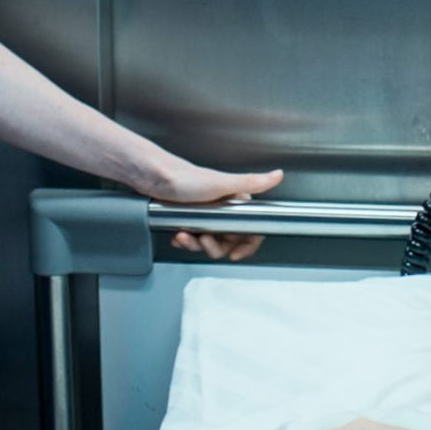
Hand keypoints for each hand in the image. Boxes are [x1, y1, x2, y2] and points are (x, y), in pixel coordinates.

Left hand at [146, 163, 283, 260]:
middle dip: (214, 246)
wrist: (153, 177)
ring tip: (185, 236)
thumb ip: (252, 183)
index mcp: (234, 200)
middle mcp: (222, 209)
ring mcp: (205, 215)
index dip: (246, 245)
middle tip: (205, 240)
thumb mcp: (222, 183)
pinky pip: (192, 239)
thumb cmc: (185, 178)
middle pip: (228, 241)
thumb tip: (277, 176)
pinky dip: (185, 240)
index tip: (235, 253)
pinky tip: (178, 235)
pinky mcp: (189, 218)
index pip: (251, 229)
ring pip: (208, 242)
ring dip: (196, 244)